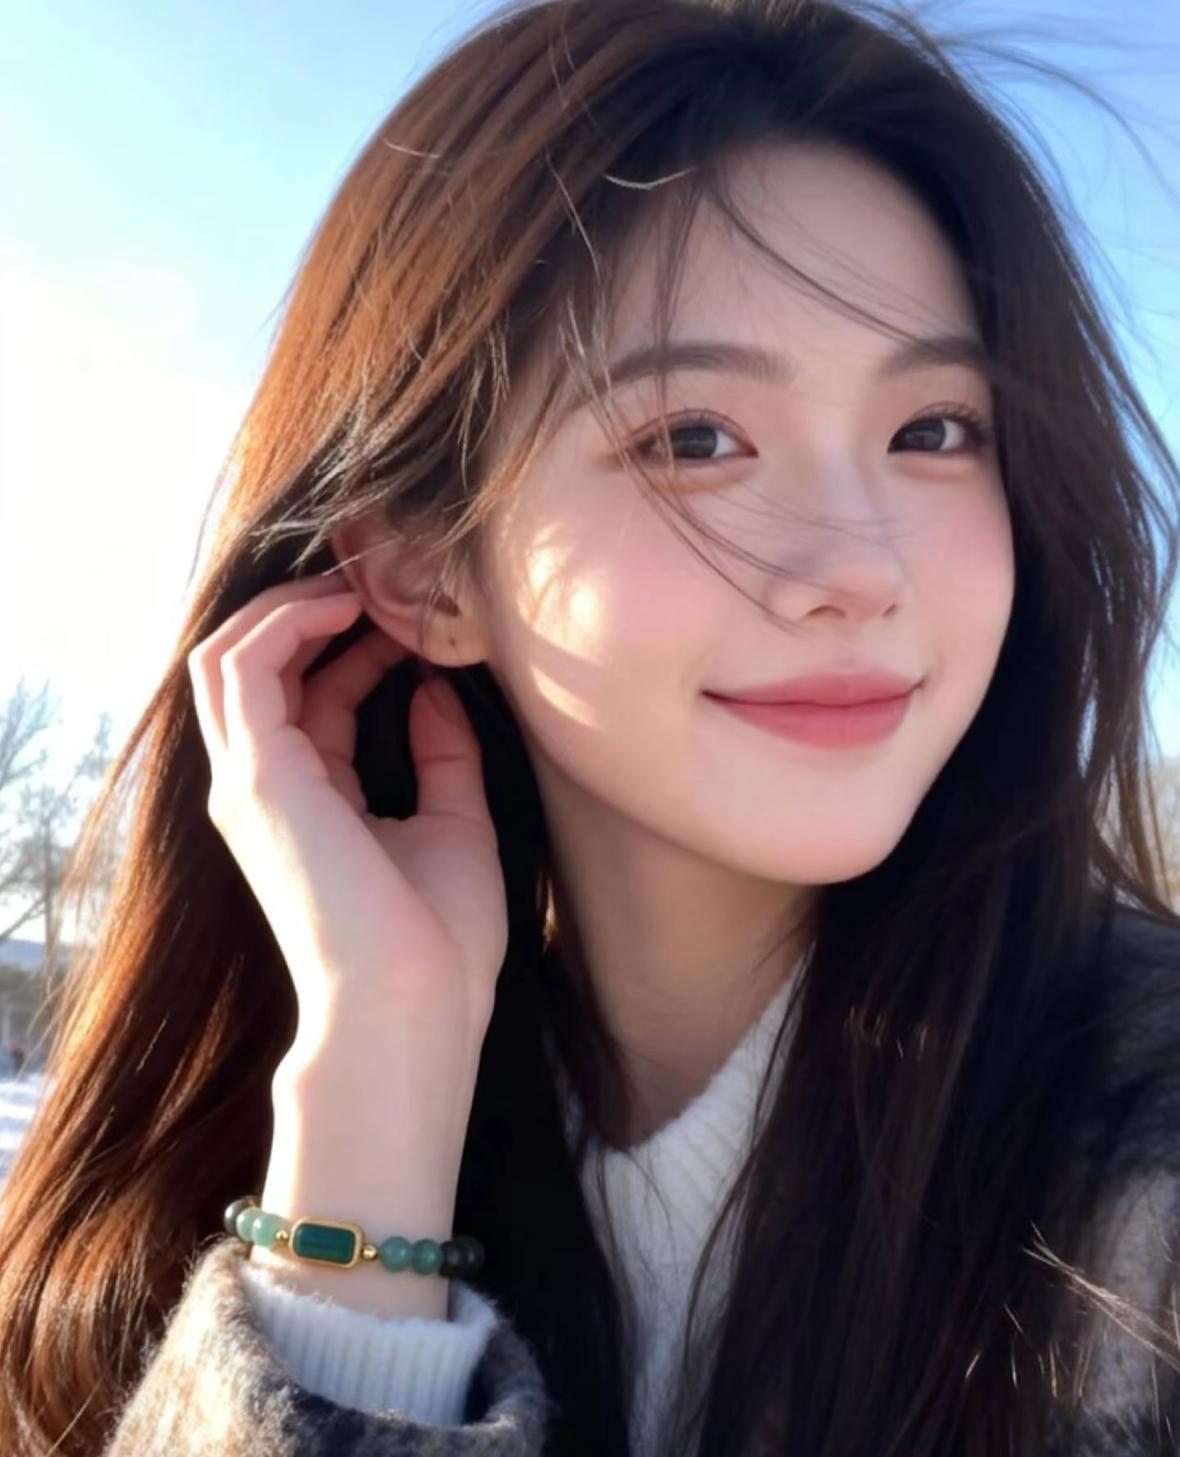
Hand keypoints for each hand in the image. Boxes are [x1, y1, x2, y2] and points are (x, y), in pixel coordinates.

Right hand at [187, 573, 507, 1083]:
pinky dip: (286, 622)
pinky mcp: (255, 776)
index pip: (313, 699)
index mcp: (311, 802)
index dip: (358, 646)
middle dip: (307, 610)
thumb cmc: (439, 941)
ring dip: (289, 605)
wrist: (412, 1009)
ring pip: (230, 656)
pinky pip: (242, 668)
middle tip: (374, 574)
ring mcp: (249, 782)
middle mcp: (265, 788)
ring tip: (360, 580)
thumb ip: (440, 753)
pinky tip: (349, 605)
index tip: (416, 620)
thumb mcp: (455, 823)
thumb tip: (433, 688)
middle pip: (258, 669)